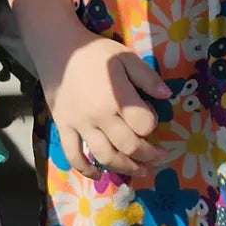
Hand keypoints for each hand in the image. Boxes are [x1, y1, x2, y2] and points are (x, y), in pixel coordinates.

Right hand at [47, 33, 172, 180]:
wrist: (58, 49)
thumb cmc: (95, 52)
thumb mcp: (126, 57)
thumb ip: (147, 77)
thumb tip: (167, 96)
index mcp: (118, 98)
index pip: (144, 124)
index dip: (152, 125)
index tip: (152, 121)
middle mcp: (100, 116)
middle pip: (129, 145)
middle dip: (148, 155)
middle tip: (158, 158)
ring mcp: (80, 125)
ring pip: (105, 156)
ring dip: (125, 168)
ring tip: (139, 171)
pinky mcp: (64, 128)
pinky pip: (73, 155)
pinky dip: (85, 170)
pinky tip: (98, 176)